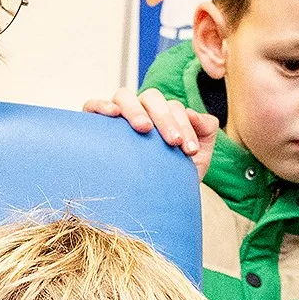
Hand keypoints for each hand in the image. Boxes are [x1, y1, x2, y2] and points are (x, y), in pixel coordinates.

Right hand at [83, 84, 218, 171]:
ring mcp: (118, 115)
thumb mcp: (197, 158)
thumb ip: (206, 132)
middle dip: (165, 118)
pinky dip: (101, 105)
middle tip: (173, 142)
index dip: (185, 126)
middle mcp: (140, 110)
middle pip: (151, 98)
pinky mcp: (95, 124)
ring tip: (144, 128)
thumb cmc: (172, 176)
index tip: (190, 150)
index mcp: (163, 114)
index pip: (174, 107)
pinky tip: (113, 114)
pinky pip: (93, 105)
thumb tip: (194, 113)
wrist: (152, 202)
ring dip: (136, 110)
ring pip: (124, 96)